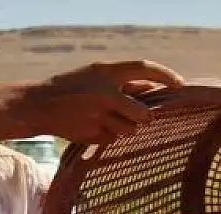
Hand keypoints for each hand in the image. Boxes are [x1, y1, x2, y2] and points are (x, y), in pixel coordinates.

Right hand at [18, 60, 184, 144]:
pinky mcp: (92, 134)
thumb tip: (154, 88)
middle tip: (141, 117)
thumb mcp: (96, 76)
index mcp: (105, 71)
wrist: (39, 105)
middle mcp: (104, 93)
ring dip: (125, 128)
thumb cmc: (72, 88)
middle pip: (143, 113)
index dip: (165, 75)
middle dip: (144, 118)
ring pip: (129, 130)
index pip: (143, 68)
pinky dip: (108, 135)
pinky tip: (93, 127)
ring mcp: (98, 116)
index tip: (180, 85)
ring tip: (106, 119)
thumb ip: (123, 83)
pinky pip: (113, 139)